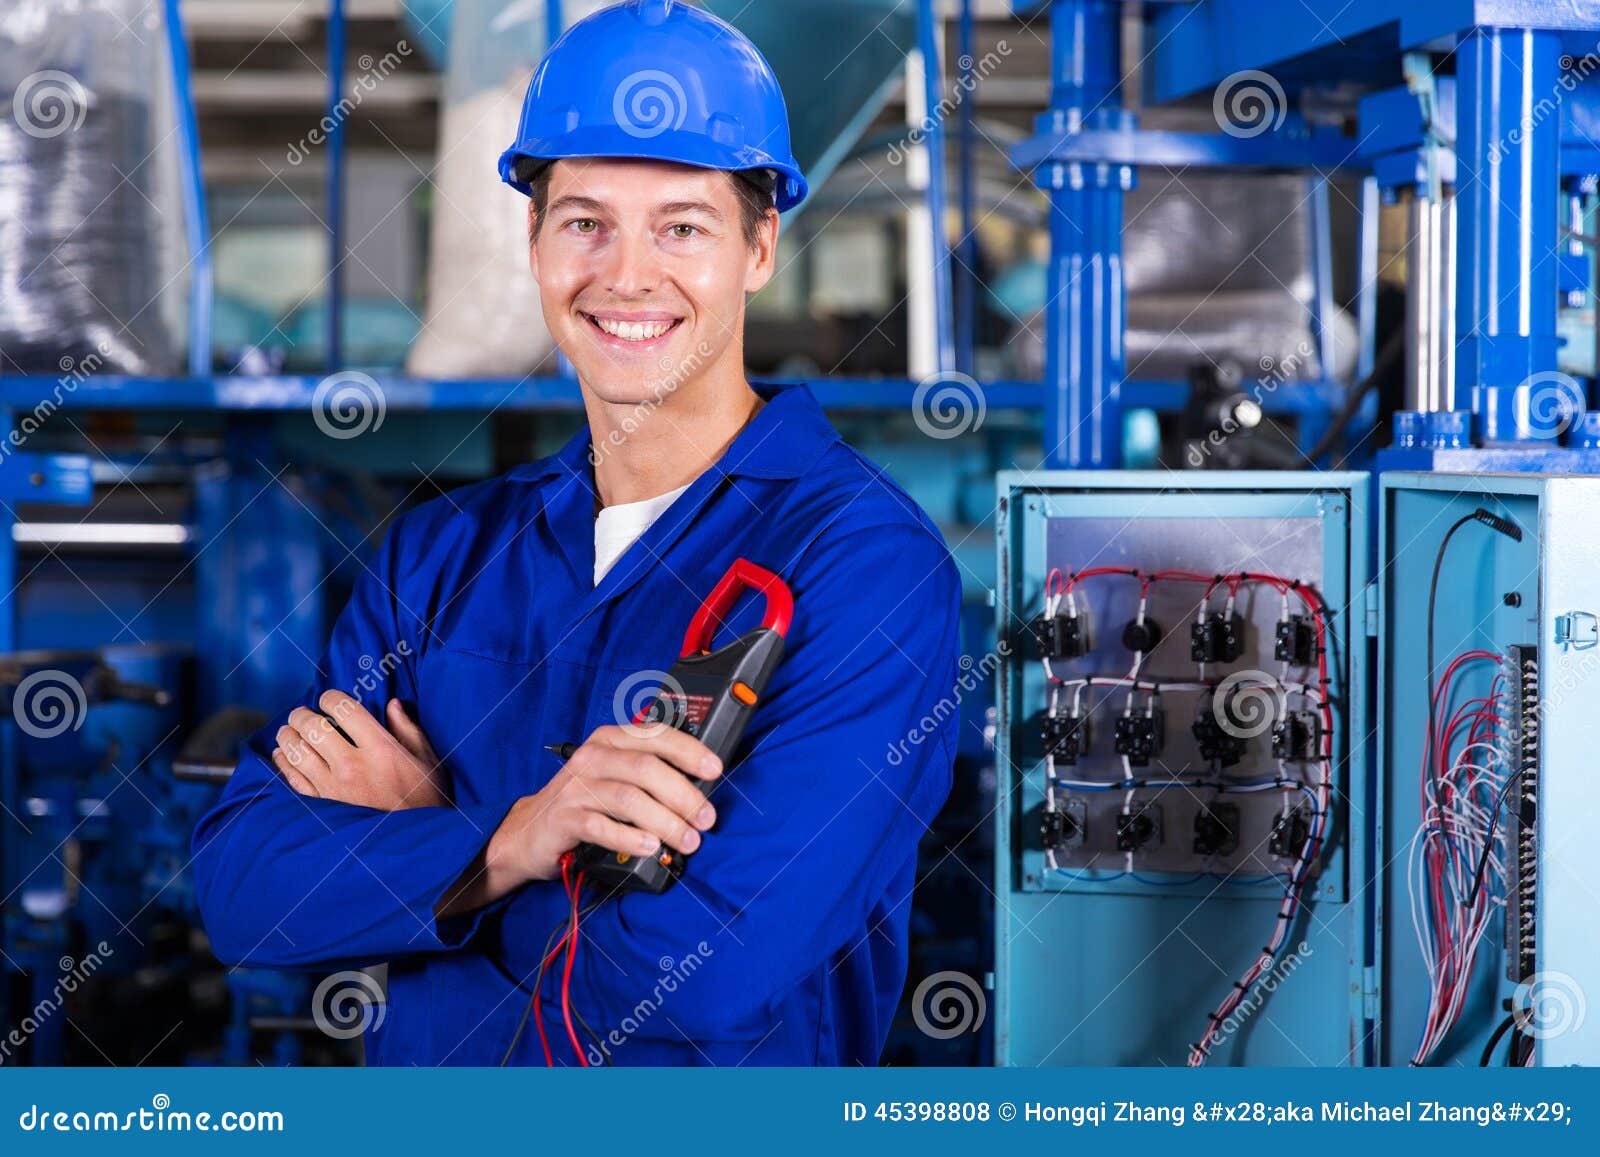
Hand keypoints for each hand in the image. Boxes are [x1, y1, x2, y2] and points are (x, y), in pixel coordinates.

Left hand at [272, 691, 449, 810]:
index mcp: (380, 749)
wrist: (414, 845)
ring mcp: (332, 788)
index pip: (345, 710)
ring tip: (289, 730)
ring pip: (296, 750)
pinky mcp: (321, 806)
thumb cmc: (426, 800)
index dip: (331, 698)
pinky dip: (283, 762)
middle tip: (303, 713)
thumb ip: (408, 730)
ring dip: (288, 735)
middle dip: (303, 714)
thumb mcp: (428, 761)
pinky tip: (283, 754)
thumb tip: (392, 704)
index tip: (329, 699)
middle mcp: (352, 766)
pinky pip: (292, 778)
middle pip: (313, 727)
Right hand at [479, 723, 721, 893]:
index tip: (714, 770)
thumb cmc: (584, 803)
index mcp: (610, 740)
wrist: (529, 832)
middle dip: (683, 795)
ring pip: (629, 798)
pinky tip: (650, 847)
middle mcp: (592, 757)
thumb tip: (701, 788)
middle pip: (646, 769)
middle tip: (706, 819)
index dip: (689, 751)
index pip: (655, 736)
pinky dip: (630, 838)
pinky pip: (602, 826)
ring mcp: (576, 787)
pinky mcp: (563, 818)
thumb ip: (650, 774)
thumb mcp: (615, 777)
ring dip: (665, 821)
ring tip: (687, 840)